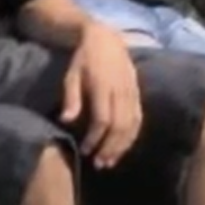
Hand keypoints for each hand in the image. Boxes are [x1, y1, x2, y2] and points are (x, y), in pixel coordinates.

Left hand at [60, 24, 142, 168]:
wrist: (107, 39)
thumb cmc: (84, 59)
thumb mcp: (72, 74)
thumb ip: (72, 97)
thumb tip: (66, 120)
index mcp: (103, 85)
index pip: (103, 118)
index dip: (95, 138)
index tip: (85, 151)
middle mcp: (120, 91)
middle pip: (119, 126)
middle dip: (109, 148)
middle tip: (99, 164)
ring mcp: (132, 93)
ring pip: (131, 125)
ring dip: (122, 146)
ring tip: (110, 161)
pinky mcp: (138, 94)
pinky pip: (139, 119)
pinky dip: (132, 136)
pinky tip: (123, 148)